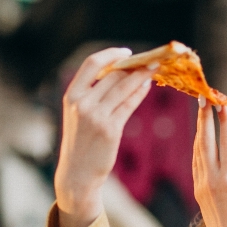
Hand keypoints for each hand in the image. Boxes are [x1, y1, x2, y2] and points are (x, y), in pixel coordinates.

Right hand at [55, 48, 153, 226]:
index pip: (91, 64)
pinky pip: (129, 104)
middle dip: (134, 65)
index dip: (111, 54)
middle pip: (113, 75)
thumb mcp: (78, 115)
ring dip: (142, 75)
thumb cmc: (80, 143)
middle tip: (150, 59)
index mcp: (71, 95)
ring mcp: (95, 116)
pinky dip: (140, 93)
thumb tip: (121, 73)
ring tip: (155, 68)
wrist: (77, 174)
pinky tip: (147, 86)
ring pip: (124, 87)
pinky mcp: (110, 129)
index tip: (127, 52)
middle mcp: (82, 103)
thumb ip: (93, 94)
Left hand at [193, 98, 226, 226]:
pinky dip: (198, 145)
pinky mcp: (199, 191)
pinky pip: (196, 162)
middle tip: (206, 96)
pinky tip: (200, 137)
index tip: (224, 102)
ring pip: (198, 150)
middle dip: (206, 117)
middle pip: (207, 141)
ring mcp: (203, 185)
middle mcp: (213, 180)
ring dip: (200, 129)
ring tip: (202, 110)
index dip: (225, 120)